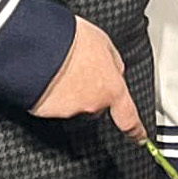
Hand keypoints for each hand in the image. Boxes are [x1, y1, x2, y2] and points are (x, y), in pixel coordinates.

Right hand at [37, 18, 146, 147]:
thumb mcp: (103, 42)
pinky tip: (44, 73)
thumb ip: (112, 62)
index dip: (135, 131)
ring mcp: (67, 110)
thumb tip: (113, 69)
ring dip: (67, 88)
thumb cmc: (70, 40)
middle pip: (95, 104)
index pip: (129, 118)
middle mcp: (91, 105)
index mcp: (112, 89)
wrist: (38, 44)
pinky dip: (48, 90)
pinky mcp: (45, 110)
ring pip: (71, 102)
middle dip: (89, 91)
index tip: (139, 138)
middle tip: (78, 68)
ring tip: (58, 65)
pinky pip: (49, 101)